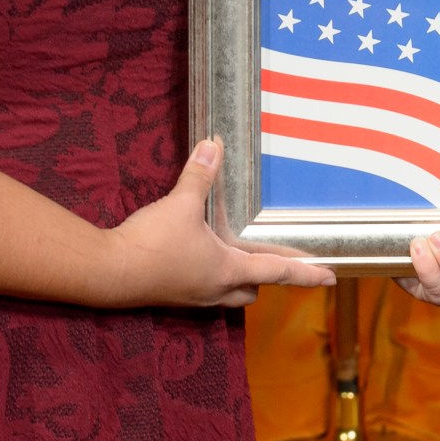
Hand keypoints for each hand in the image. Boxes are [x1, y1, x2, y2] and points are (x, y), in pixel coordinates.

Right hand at [108, 139, 334, 306]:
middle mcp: (215, 289)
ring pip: (228, 293)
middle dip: (267, 277)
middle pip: (253, 290)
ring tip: (239, 256)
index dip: (306, 273)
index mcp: (228, 270)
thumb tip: (214, 144)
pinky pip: (204, 289)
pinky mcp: (173, 295)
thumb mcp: (180, 204)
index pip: (277, 272)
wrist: (108, 274)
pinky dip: (211, 274)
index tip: (331, 277)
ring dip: (239, 278)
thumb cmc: (152, 244)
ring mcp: (193, 296)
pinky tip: (199, 255)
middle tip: (277, 261)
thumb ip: (199, 175)